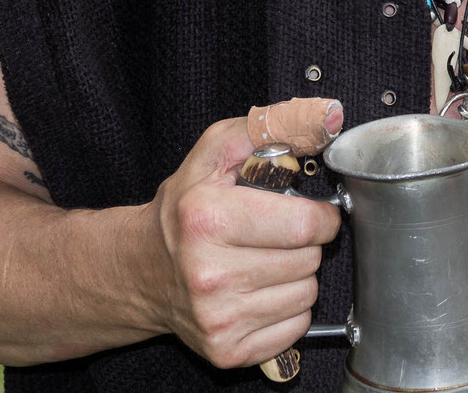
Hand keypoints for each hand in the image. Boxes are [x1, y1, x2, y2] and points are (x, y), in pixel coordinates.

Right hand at [144, 118, 341, 369]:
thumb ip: (275, 126)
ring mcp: (216, 319)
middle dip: (305, 244)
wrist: (140, 269)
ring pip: (307, 294)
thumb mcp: (218, 150)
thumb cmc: (185, 209)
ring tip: (265, 261)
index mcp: (208, 220)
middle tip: (277, 236)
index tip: (315, 212)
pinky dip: (288, 308)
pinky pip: (295, 326)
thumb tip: (327, 117)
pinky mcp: (225, 351)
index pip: (305, 225)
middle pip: (309, 260)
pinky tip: (259, 291)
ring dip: (297, 275)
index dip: (322, 216)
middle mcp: (209, 274)